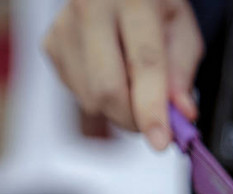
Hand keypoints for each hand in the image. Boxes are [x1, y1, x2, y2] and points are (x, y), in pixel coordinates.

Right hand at [44, 0, 203, 150]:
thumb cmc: (151, 4)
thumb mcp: (181, 27)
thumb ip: (182, 72)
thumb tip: (181, 114)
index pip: (143, 63)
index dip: (151, 109)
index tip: (161, 141)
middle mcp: (91, 8)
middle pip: (107, 89)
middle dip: (134, 120)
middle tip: (155, 124)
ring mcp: (64, 27)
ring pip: (90, 99)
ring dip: (119, 110)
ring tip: (134, 85)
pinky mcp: (50, 45)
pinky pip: (78, 94)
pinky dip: (100, 99)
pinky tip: (111, 73)